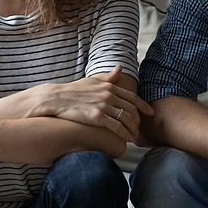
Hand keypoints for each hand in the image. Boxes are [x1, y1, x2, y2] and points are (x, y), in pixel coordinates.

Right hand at [35, 66, 153, 141]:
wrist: (56, 98)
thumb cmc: (74, 90)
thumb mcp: (93, 81)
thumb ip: (109, 77)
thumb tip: (120, 68)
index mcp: (110, 87)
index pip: (132, 97)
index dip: (144, 106)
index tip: (151, 113)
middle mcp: (109, 95)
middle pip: (132, 109)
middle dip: (138, 121)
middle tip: (140, 129)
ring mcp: (103, 106)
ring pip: (126, 119)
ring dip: (133, 129)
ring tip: (134, 136)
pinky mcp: (96, 117)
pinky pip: (116, 127)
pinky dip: (124, 134)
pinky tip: (127, 139)